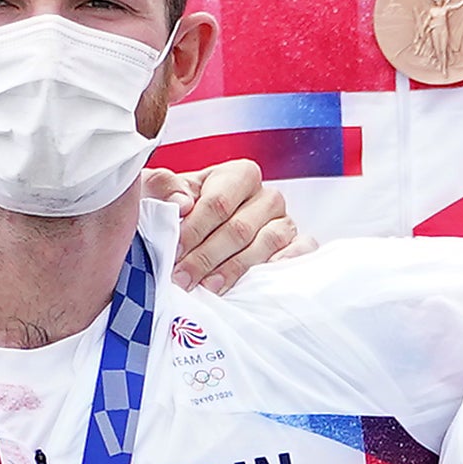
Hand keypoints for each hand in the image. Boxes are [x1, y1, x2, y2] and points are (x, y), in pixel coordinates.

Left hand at [153, 156, 300, 288]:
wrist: (196, 237)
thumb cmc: (180, 211)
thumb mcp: (162, 192)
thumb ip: (164, 186)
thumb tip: (182, 203)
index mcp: (238, 175)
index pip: (218, 203)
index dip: (194, 230)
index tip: (174, 251)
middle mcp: (266, 196)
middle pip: (239, 228)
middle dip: (207, 257)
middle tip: (183, 278)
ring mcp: (284, 221)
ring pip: (267, 243)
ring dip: (235, 269)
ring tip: (209, 287)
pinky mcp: (297, 244)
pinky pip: (301, 252)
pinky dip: (284, 264)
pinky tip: (258, 281)